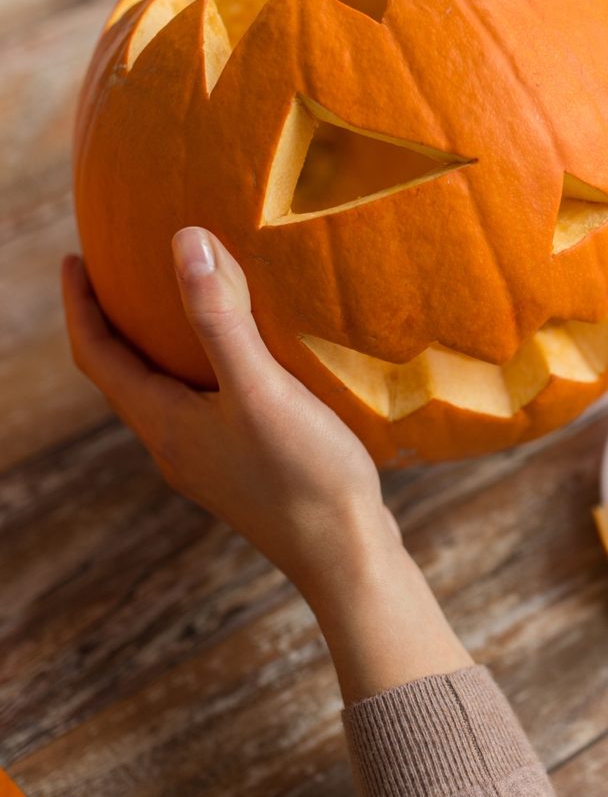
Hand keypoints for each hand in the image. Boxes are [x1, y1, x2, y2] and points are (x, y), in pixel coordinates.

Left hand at [62, 227, 397, 601]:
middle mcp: (173, 447)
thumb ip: (220, 319)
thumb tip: (184, 242)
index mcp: (163, 424)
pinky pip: (199, 410)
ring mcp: (207, 464)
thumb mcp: (260, 390)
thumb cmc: (305, 474)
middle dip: (112, 324)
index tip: (73, 258)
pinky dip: (197, 374)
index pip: (97, 355)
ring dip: (154, 351)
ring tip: (172, 313)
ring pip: (161, 396)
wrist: (345, 554)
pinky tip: (238, 367)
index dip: (80, 304)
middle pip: (123, 377)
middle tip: (118, 276)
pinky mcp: (242, 472)